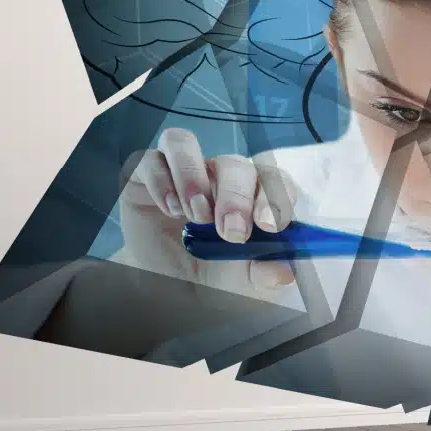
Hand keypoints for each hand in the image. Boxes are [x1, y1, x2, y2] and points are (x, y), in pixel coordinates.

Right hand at [114, 127, 297, 293]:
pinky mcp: (144, 175)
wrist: (161, 286)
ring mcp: (180, 172)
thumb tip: (285, 271)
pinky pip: (149, 158)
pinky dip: (161, 180)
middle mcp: (216, 177)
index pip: (271, 179)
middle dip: (236, 197)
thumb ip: (262, 271)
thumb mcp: (238, 280)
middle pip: (233, 164)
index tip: (270, 226)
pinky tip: (168, 209)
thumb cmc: (206, 275)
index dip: (275, 196)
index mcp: (249, 196)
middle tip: (230, 232)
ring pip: (186, 144)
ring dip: (193, 177)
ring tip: (195, 216)